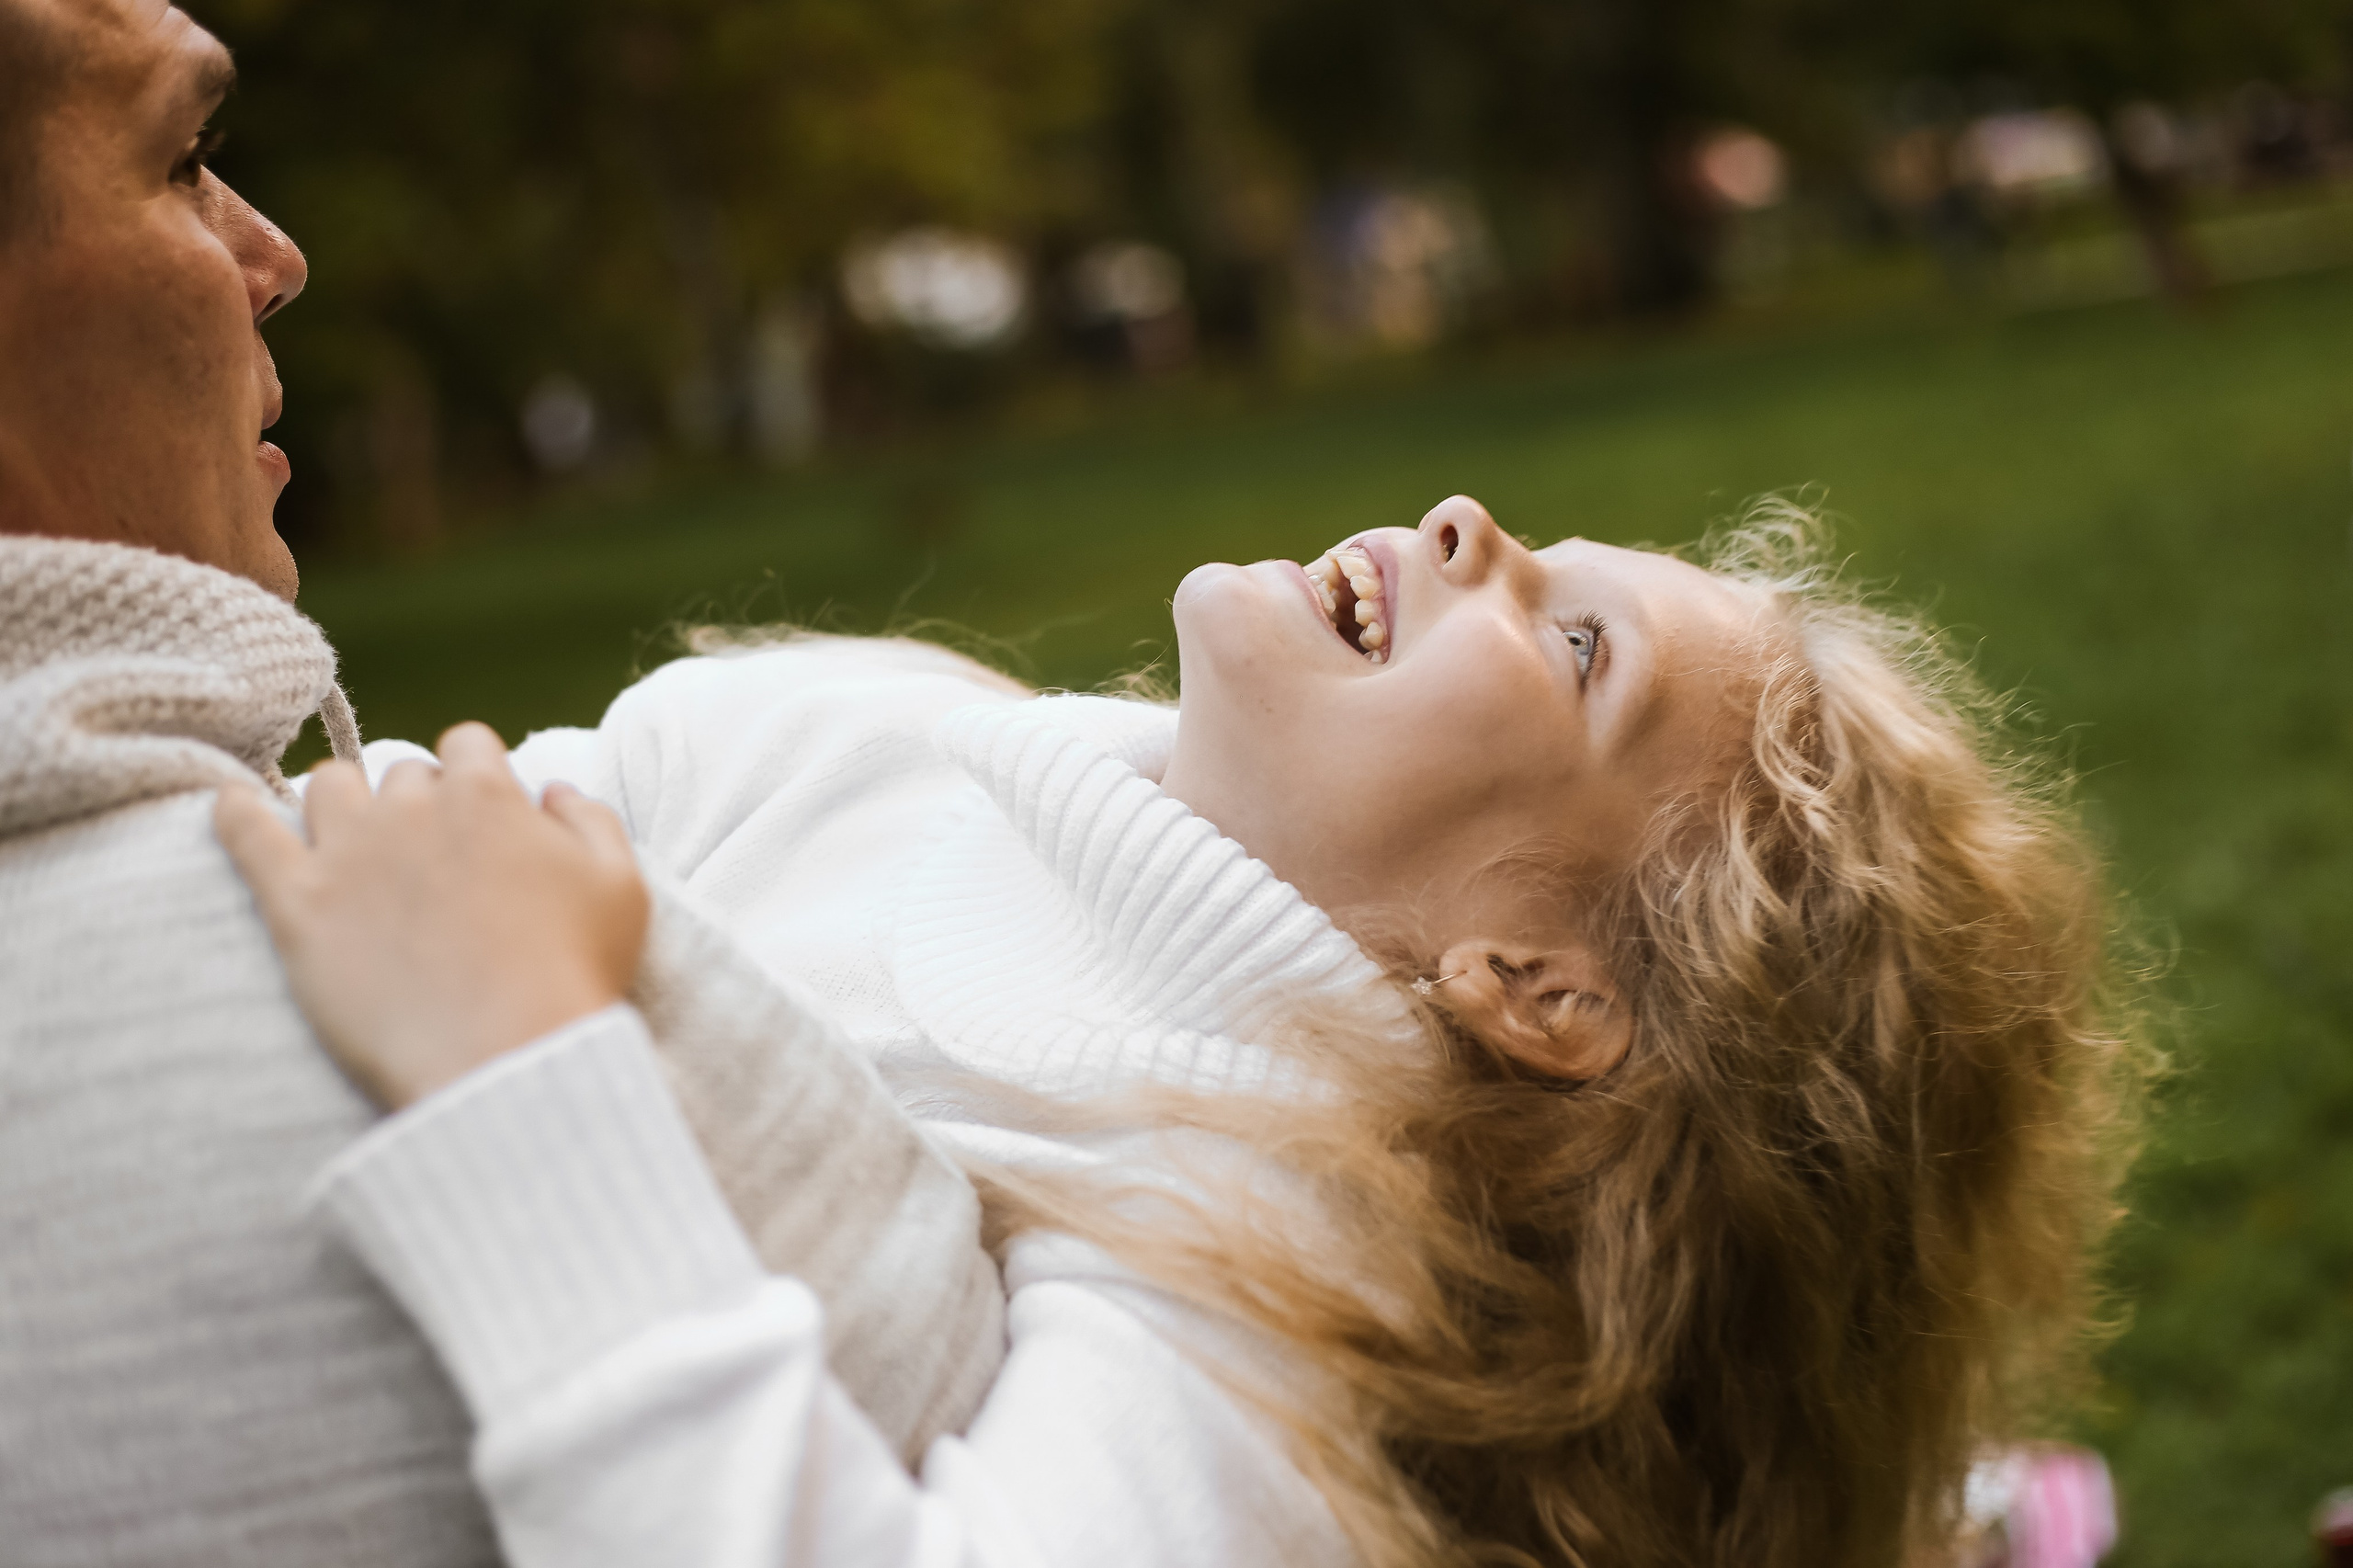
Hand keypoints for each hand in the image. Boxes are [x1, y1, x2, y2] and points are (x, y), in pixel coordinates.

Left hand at [216, 722, 650, 1108]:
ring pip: (327, 787)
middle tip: (428, 861)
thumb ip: (591, 819)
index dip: (477, 779)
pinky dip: (235, 809)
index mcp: (489, 797)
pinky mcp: (296, 904)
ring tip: (351, 844)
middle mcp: (411, 809)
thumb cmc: (575, 975)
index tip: (481, 818)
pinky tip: (233, 804)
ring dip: (343, 804)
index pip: (468, 746)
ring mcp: (348, 852)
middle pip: (401, 774)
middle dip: (416, 805)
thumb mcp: (622, 887)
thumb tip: (554, 789)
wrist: (505, 1058)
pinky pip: (244, 830)